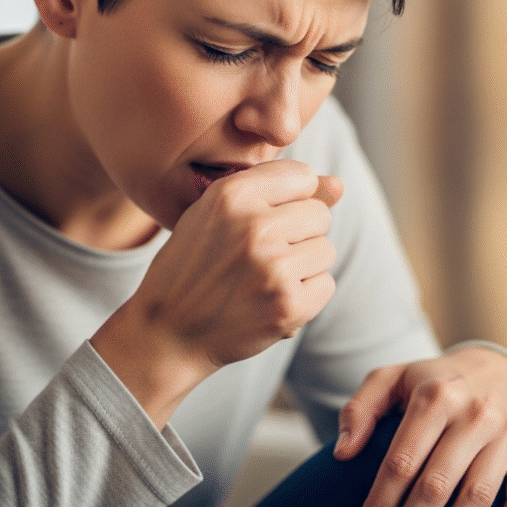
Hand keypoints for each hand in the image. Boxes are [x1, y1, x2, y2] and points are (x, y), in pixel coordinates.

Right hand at [92, 159, 341, 426]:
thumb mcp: (218, 213)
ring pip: (326, 250)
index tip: (265, 218)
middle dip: (299, 233)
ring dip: (303, 265)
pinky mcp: (288, 306)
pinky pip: (326, 285)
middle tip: (261, 255)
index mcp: (232, 194)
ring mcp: (273, 268)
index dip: (290, 199)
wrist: (167, 331)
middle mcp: (254, 226)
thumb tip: (340, 185)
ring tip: (264, 278)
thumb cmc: (196, 264)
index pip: (304, 176)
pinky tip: (271, 300)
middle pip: (320, 214)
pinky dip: (305, 296)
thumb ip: (278, 190)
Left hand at [334, 348, 506, 506]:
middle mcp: (474, 413)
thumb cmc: (435, 380)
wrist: (498, 367)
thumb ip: (360, 409)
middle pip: (436, 485)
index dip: (381, 502)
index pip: (402, 460)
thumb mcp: (392, 379)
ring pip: (476, 499)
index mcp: (435, 395)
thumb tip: (343, 452)